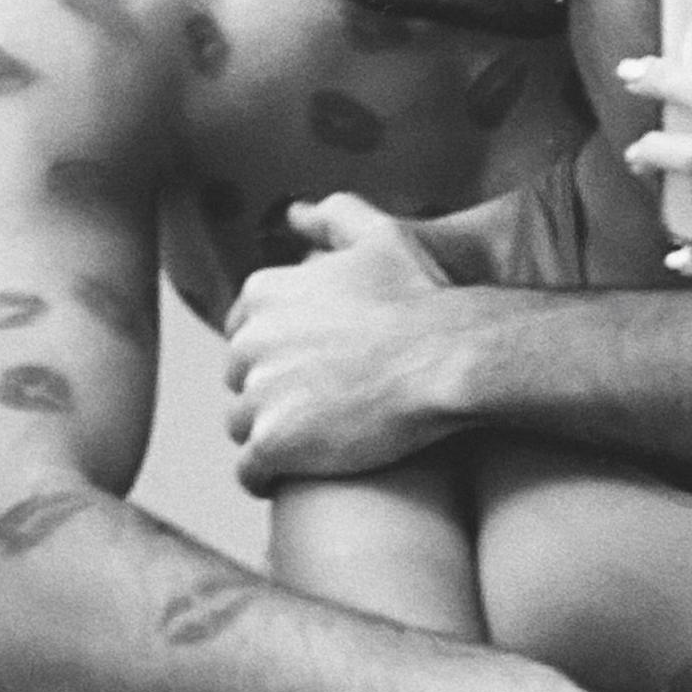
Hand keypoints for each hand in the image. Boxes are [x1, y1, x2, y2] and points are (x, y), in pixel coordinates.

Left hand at [224, 195, 454, 490]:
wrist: (450, 358)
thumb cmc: (423, 297)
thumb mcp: (381, 237)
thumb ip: (334, 217)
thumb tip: (294, 213)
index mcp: (265, 294)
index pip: (243, 335)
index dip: (277, 355)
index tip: (311, 370)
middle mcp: (250, 341)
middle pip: (240, 381)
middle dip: (270, 394)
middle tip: (318, 409)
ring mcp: (259, 393)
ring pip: (242, 426)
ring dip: (270, 436)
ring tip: (312, 444)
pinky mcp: (274, 442)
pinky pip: (249, 472)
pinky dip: (267, 478)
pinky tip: (293, 478)